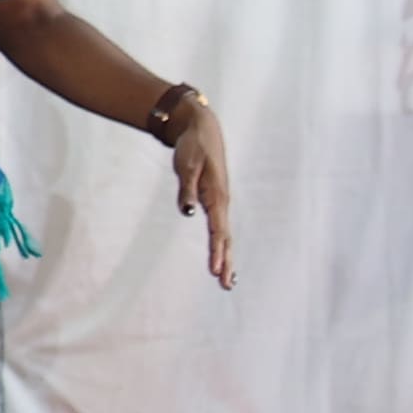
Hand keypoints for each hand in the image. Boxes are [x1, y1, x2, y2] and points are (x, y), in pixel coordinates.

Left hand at [163, 99, 235, 288]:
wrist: (200, 128)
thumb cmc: (192, 147)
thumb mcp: (185, 167)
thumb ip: (187, 190)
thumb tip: (189, 212)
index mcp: (216, 196)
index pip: (218, 230)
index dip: (217, 251)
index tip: (216, 270)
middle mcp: (221, 202)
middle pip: (225, 238)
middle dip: (226, 261)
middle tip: (226, 285)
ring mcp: (220, 202)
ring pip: (224, 235)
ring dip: (225, 257)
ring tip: (227, 281)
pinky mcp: (215, 200)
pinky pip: (219, 227)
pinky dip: (221, 244)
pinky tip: (221, 256)